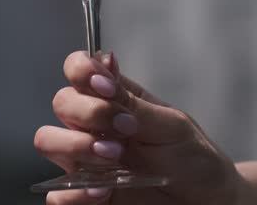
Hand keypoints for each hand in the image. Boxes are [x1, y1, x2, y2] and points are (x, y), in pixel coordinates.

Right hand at [34, 51, 251, 204]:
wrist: (208, 201)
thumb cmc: (194, 158)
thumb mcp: (171, 125)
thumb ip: (132, 103)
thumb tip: (102, 64)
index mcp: (115, 98)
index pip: (79, 69)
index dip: (81, 70)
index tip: (103, 87)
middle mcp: (94, 124)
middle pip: (61, 102)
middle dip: (87, 114)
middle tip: (123, 132)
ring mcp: (87, 159)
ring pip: (49, 141)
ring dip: (76, 147)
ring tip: (113, 160)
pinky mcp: (85, 195)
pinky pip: (57, 194)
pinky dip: (74, 192)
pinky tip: (103, 192)